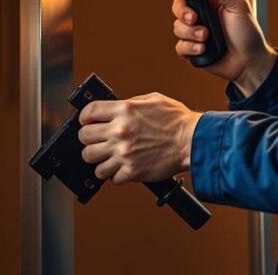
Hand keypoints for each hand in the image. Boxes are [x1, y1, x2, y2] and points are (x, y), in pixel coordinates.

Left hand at [78, 93, 201, 184]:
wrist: (193, 141)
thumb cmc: (177, 121)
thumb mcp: (153, 99)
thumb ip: (130, 103)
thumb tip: (114, 109)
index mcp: (124, 110)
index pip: (89, 112)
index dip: (85, 118)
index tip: (87, 122)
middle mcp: (120, 131)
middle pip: (84, 138)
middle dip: (89, 139)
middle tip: (96, 141)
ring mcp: (124, 153)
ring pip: (91, 160)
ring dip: (98, 159)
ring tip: (107, 158)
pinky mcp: (131, 171)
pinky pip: (110, 177)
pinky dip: (114, 175)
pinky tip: (122, 168)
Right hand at [169, 0, 276, 96]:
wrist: (250, 62)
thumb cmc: (248, 33)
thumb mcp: (239, 6)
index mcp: (210, 2)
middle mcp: (201, 16)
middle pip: (178, 6)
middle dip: (182, 11)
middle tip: (193, 18)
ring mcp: (195, 33)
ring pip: (177, 27)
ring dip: (190, 32)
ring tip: (206, 37)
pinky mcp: (192, 51)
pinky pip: (180, 47)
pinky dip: (190, 47)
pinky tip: (203, 49)